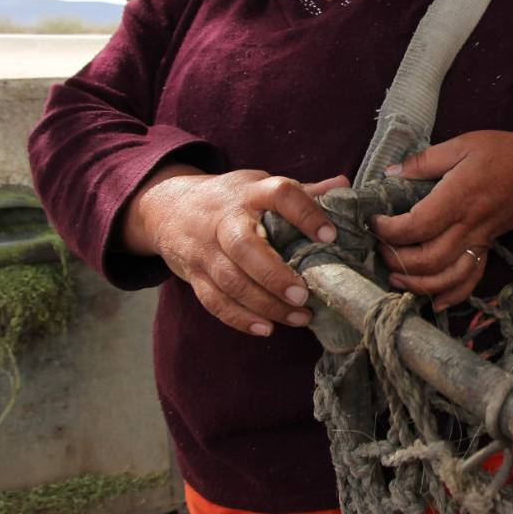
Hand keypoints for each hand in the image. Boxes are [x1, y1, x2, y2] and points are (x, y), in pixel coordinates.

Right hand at [122, 164, 349, 335]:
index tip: (330, 236)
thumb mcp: (261, 186)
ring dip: (265, 304)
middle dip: (275, 275)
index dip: (306, 214)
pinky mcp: (194, 274)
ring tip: (299, 317)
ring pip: (231, 281)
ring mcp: (205, 249)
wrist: (169, 208)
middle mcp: (224, 220)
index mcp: (250, 193)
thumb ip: (302, 191)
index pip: (280, 195)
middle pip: (244, 247)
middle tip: (304, 295)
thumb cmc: (231, 199)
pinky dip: (240, 318)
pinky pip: (214, 301)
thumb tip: (343, 185)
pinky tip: (266, 328)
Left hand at [371, 127, 512, 308]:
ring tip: (395, 277)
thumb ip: (425, 160)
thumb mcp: (462, 144)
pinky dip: (451, 296)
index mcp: (459, 196)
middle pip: (428, 259)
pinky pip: (471, 281)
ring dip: (417, 284)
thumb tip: (390, 174)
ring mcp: (480, 241)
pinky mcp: (488, 249)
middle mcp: (469, 225)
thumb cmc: (502, 152)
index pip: (418, 225)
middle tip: (379, 248)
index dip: (390, 230)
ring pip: (447, 277)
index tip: (374, 221)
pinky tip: (434, 301)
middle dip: (397, 260)